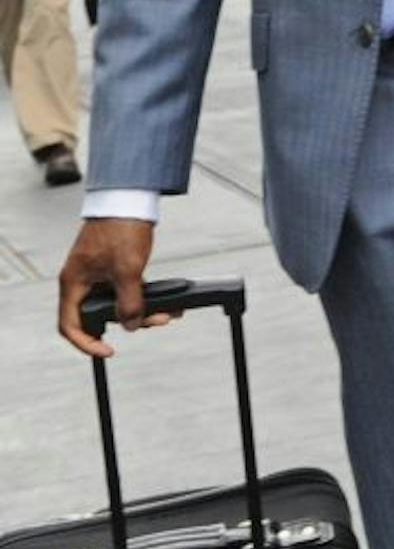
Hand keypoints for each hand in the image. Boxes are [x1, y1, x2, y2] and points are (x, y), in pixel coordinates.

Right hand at [58, 219, 164, 358]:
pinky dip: (143, 297)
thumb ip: (129, 301)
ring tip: (167, 314)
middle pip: (99, 316)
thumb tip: (130, 325)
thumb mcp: (127, 269)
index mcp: (73, 283)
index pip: (71, 325)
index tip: (108, 350)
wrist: (131, 198)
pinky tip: (165, 302)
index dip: (87, 343)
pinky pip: (126, 291)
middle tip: (155, 322)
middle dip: (127, 323)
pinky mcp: (113, 268)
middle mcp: (82, 282)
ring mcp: (98, 275)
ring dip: (140, 310)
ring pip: (116, 304)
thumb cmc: (120, 227)